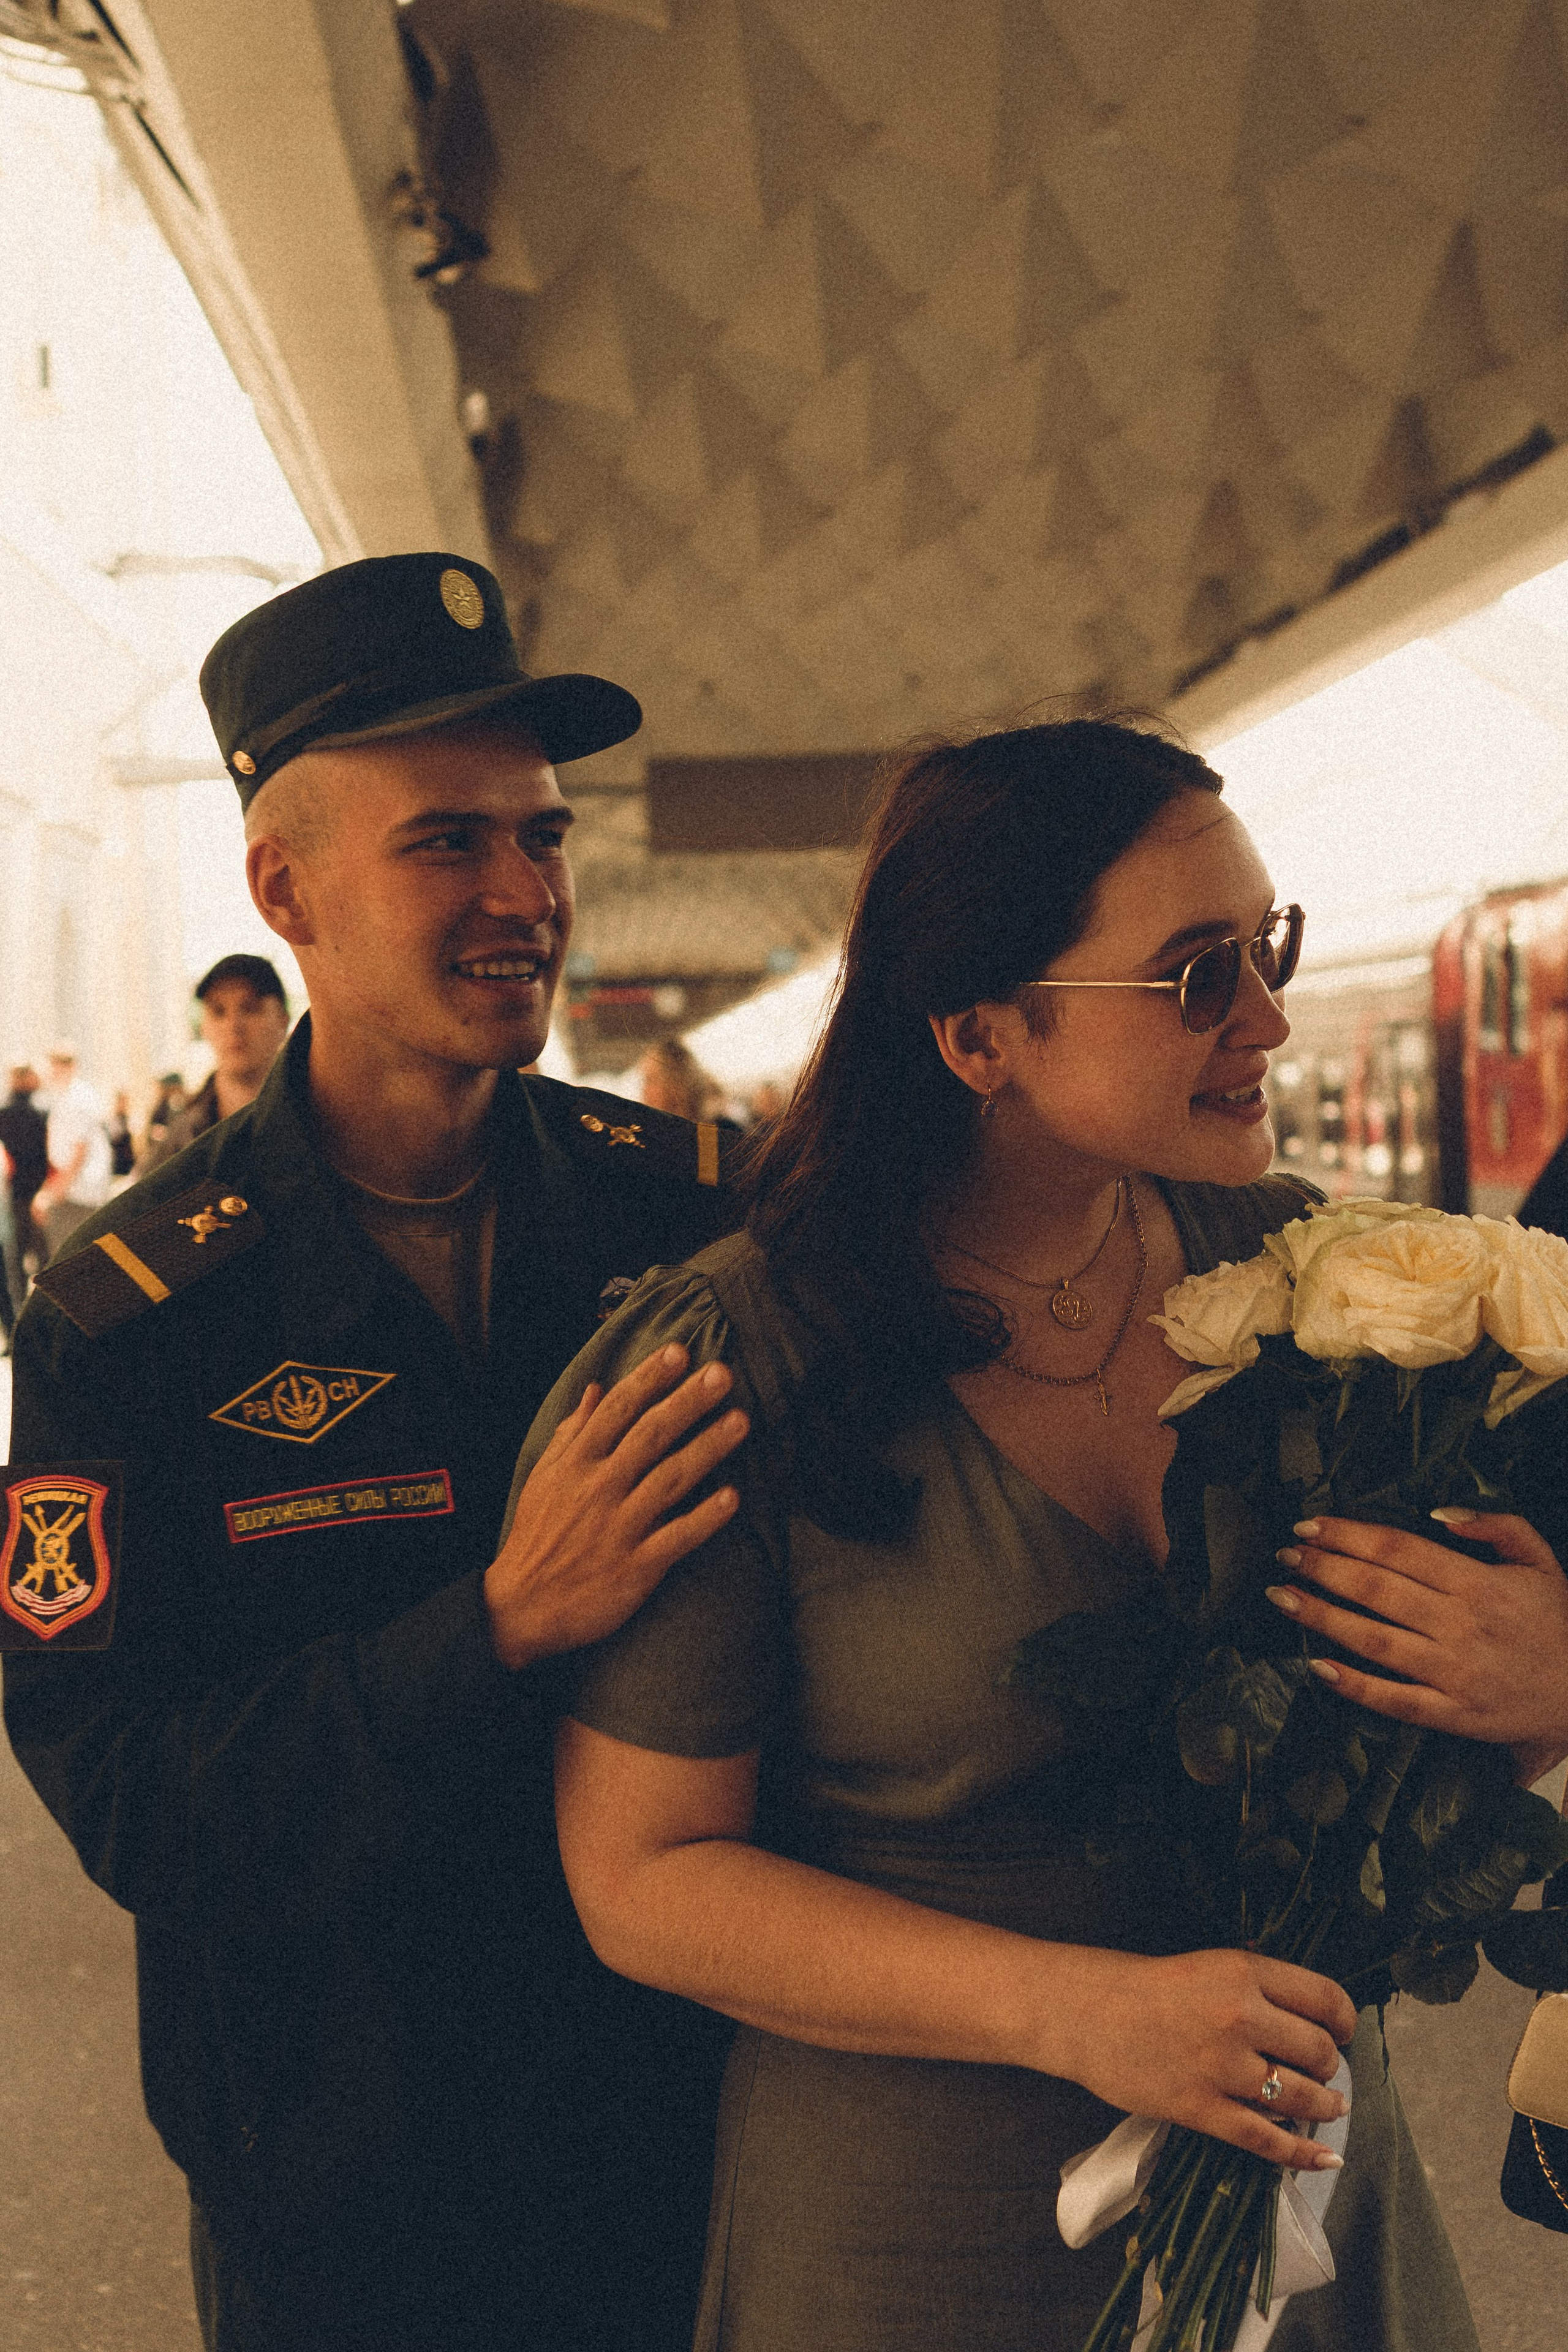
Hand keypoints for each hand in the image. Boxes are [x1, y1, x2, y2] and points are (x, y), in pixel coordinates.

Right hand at [485, 1345, 747, 1669]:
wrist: (521, 1608)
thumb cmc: (537, 1535)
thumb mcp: (544, 1477)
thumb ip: (573, 1431)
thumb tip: (597, 1388)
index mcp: (576, 1464)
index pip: (617, 1411)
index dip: (649, 1379)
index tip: (679, 1351)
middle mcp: (598, 1489)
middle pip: (649, 1436)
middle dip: (687, 1402)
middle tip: (722, 1373)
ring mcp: (619, 1528)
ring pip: (669, 1480)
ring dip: (706, 1449)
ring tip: (740, 1421)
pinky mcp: (636, 1567)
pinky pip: (676, 1537)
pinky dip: (703, 1518)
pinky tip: (732, 1497)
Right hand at [1059, 1946, 1354, 2168]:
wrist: (1084, 2011)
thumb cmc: (1145, 1986)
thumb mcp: (1208, 1965)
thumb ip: (1257, 1987)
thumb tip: (1311, 2022)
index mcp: (1243, 1972)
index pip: (1326, 1999)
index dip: (1344, 2022)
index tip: (1341, 2034)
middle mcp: (1240, 2016)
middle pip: (1319, 2051)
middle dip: (1329, 2066)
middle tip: (1322, 2071)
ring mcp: (1221, 2066)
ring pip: (1300, 2096)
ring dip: (1324, 2106)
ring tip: (1329, 2107)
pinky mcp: (1201, 2108)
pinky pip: (1266, 2139)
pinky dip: (1301, 2153)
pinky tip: (1323, 2158)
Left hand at [1267, 1512, 1567, 1783]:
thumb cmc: (1556, 1622)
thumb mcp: (1540, 1560)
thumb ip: (1496, 1525)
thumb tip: (1440, 1512)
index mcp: (1480, 1584)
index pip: (1399, 1549)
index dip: (1348, 1535)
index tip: (1309, 1525)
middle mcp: (1462, 1626)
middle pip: (1378, 1590)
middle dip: (1324, 1568)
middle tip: (1285, 1556)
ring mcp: (1456, 1673)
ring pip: (1377, 1641)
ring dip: (1323, 1617)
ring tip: (1282, 1597)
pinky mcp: (1453, 1715)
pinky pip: (1396, 1700)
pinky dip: (1355, 1685)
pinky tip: (1317, 1666)